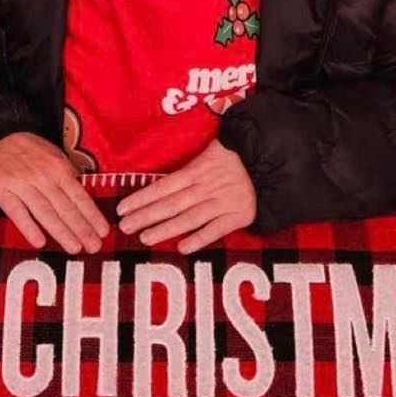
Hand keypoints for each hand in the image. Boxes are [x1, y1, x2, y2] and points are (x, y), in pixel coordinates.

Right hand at [0, 133, 110, 254]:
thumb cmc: (30, 150)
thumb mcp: (54, 155)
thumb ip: (68, 176)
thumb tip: (85, 200)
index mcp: (58, 168)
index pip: (79, 196)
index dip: (92, 215)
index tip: (103, 232)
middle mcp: (43, 177)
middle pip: (65, 207)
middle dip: (82, 229)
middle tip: (94, 247)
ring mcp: (22, 185)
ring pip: (45, 213)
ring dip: (61, 232)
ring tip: (75, 248)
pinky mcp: (2, 191)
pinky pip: (17, 212)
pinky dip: (29, 227)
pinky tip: (40, 242)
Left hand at [116, 142, 256, 253]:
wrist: (273, 160)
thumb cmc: (236, 155)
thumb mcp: (212, 149)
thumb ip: (189, 166)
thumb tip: (161, 177)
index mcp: (199, 169)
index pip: (165, 185)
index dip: (143, 197)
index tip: (123, 208)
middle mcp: (208, 186)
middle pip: (173, 203)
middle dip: (147, 215)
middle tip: (125, 226)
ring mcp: (224, 202)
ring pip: (190, 218)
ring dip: (166, 229)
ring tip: (145, 237)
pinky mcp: (239, 215)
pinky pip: (217, 229)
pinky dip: (200, 238)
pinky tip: (182, 247)